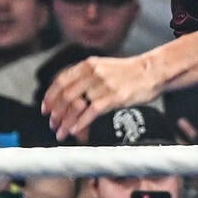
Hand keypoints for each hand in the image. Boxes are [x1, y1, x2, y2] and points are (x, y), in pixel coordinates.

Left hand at [42, 54, 160, 140]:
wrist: (152, 71)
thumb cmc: (129, 72)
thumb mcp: (104, 67)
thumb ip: (87, 76)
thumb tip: (70, 93)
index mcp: (88, 64)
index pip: (61, 80)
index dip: (50, 96)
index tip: (45, 109)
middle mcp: (93, 73)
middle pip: (65, 95)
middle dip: (55, 113)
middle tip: (52, 124)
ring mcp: (104, 85)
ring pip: (76, 106)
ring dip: (65, 122)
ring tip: (60, 132)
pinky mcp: (114, 97)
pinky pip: (91, 112)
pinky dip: (80, 123)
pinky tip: (74, 131)